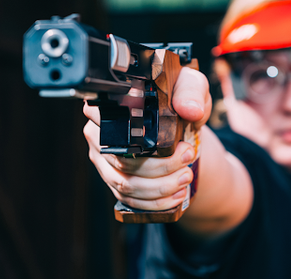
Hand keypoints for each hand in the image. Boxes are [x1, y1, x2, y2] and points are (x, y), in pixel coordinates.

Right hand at [83, 67, 210, 210]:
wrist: (185, 126)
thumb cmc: (180, 100)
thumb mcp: (191, 87)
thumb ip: (191, 91)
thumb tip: (189, 110)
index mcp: (108, 108)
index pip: (108, 125)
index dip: (137, 139)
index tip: (172, 143)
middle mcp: (99, 136)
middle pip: (121, 160)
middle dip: (159, 166)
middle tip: (187, 158)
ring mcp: (105, 162)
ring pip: (125, 184)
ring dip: (159, 187)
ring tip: (186, 178)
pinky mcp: (116, 182)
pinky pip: (130, 201)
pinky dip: (155, 202)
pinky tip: (176, 195)